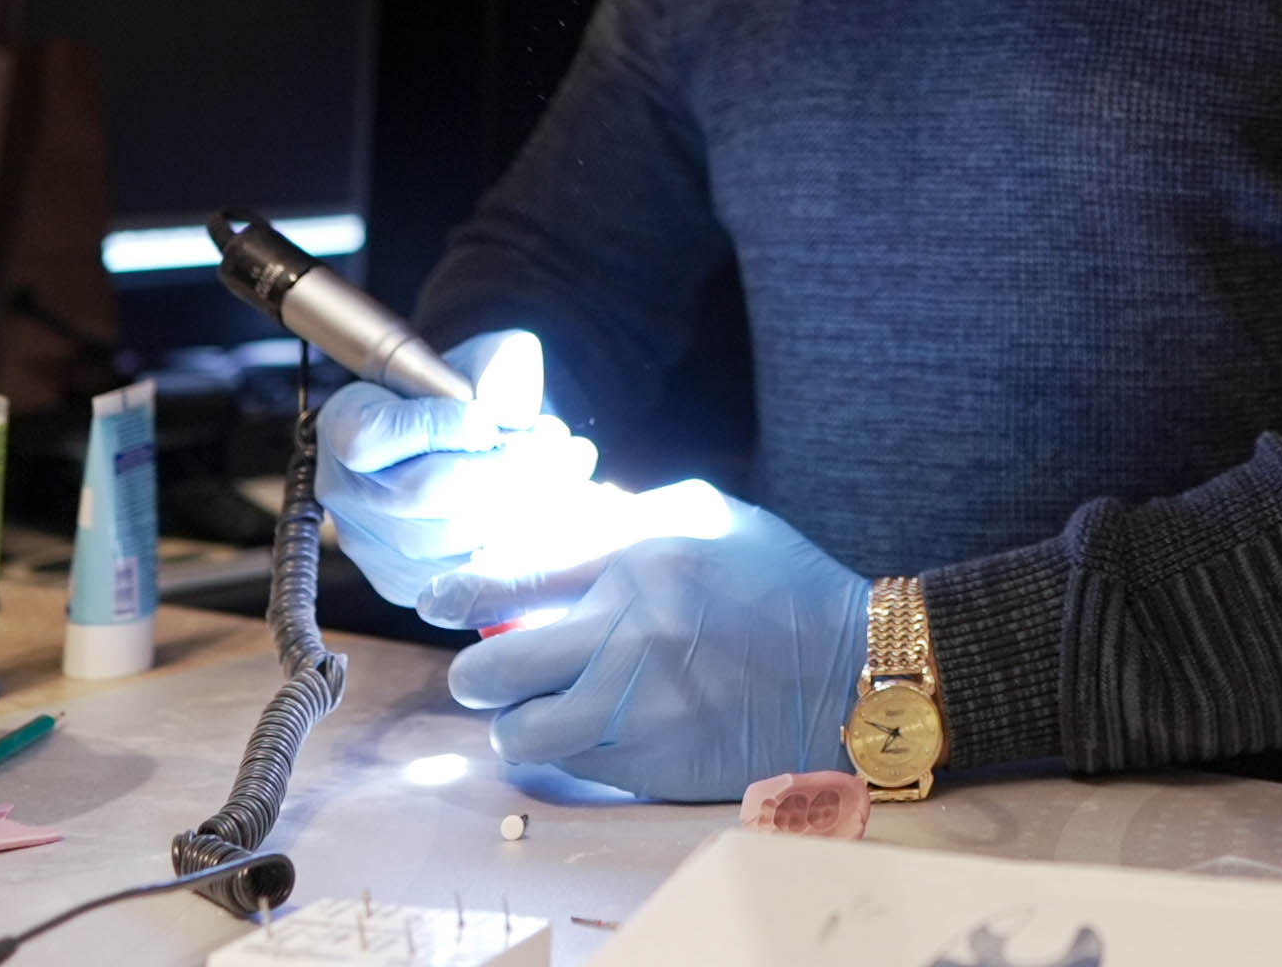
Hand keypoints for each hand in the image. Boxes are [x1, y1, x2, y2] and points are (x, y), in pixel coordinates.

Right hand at [314, 329, 595, 610]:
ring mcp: (370, 545)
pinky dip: (517, 541)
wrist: (455, 441)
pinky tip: (552, 506)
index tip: (490, 421)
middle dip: (500, 471)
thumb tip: (508, 414)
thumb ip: (497, 368)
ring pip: (446, 540)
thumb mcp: (482, 357)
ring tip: (566, 470)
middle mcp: (345, 492)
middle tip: (555, 449)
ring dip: (520, 506)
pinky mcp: (402, 582)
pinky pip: (462, 574)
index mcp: (345, 424)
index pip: (375, 436)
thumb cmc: (466, 392)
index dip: (440, 428)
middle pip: (419, 493)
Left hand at [442, 499, 873, 800]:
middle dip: (476, 669)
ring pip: (515, 730)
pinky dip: (564, 750)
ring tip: (533, 709)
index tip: (435, 601)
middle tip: (486, 668)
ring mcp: (635, 705)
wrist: (846, 672)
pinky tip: (587, 730)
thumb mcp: (705, 516)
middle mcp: (626, 630)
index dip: (457, 590)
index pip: (512, 573)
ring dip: (513, 721)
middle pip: (491, 665)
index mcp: (638, 555)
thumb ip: (618, 517)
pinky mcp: (648, 763)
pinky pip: (565, 765)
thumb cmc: (776, 583)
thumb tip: (539, 528)